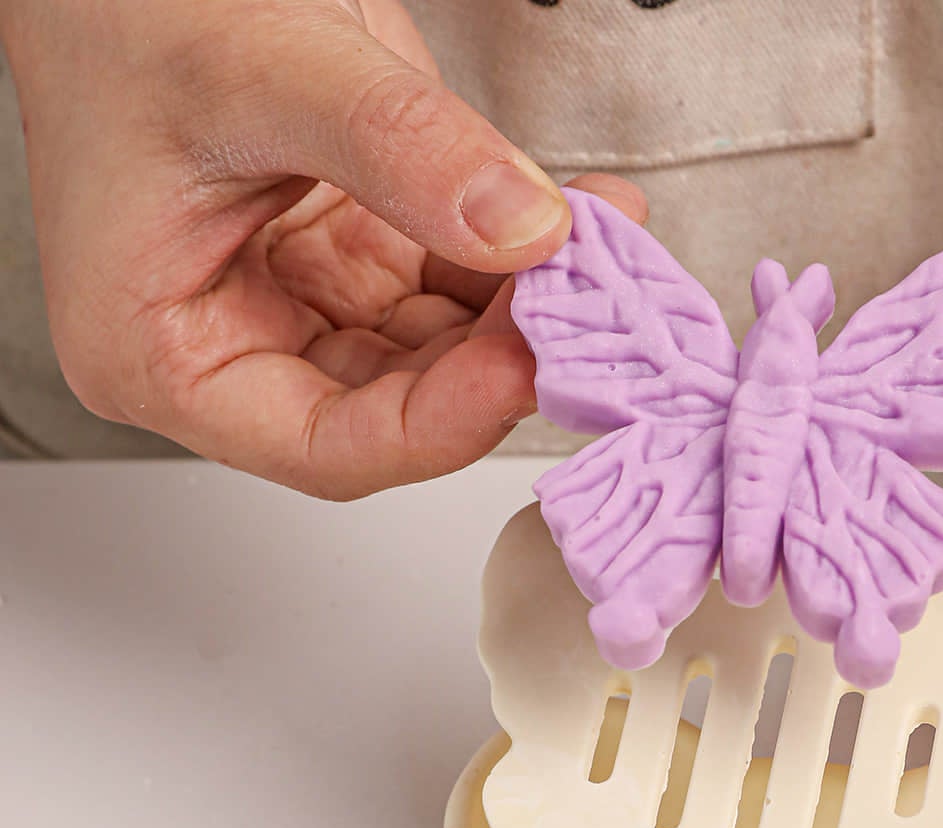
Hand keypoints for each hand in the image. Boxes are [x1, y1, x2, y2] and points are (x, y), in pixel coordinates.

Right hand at [0, 0, 644, 496]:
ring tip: (596, 243)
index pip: (325, 447)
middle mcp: (243, 343)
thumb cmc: (127, 2)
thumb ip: (396, 149)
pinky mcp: (365, 251)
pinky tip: (580, 216)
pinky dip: (524, 255)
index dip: (434, 426)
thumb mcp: (259, 67)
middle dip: (498, 355)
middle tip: (582, 298)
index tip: (520, 368)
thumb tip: (522, 228)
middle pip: (401, 403)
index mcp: (164, 353)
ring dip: (527, 306)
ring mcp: (311, 299)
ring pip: (446, 349)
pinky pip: (463, 283)